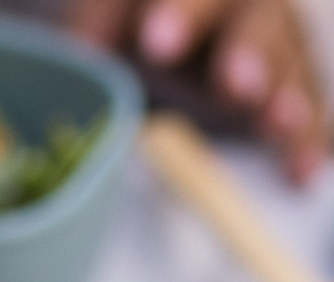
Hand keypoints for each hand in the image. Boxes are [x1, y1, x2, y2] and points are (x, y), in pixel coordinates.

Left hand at [71, 0, 325, 180]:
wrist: (156, 26)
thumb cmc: (125, 24)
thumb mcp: (100, 26)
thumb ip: (88, 49)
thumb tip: (66, 89)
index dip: (179, 14)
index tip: (156, 44)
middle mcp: (241, 3)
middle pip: (256, 18)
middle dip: (248, 50)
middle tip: (237, 87)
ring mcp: (271, 40)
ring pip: (290, 60)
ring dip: (288, 96)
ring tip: (280, 126)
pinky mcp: (286, 81)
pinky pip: (305, 105)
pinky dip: (309, 137)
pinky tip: (305, 170)